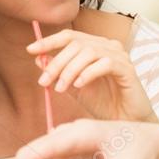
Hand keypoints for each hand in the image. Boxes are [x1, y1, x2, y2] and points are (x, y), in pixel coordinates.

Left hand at [27, 29, 155, 122]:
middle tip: (44, 81)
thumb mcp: (74, 87)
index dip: (49, 41)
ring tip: (60, 88)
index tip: (31, 50)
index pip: (70, 36)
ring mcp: (120, 56)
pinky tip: (79, 86)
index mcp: (95, 46)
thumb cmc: (103, 104)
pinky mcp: (128, 68)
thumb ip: (59, 73)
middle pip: (77, 44)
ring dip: (69, 70)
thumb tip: (39, 59)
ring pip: (89, 52)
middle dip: (56, 62)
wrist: (124, 122)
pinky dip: (88, 73)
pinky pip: (105, 64)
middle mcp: (108, 46)